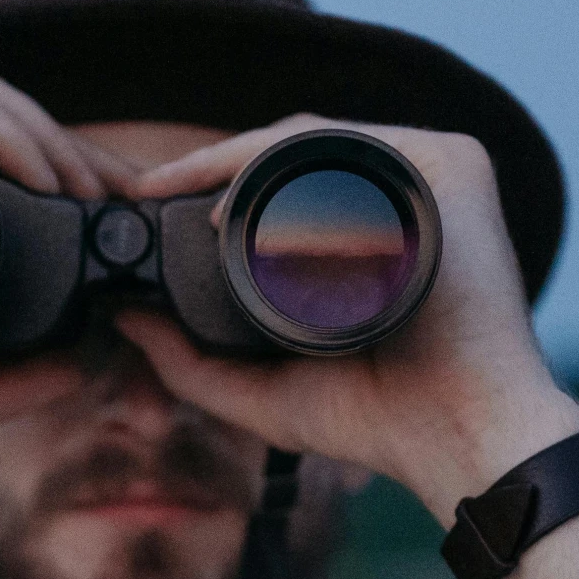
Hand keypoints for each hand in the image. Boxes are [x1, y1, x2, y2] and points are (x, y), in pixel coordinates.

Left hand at [115, 114, 578, 525]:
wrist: (454, 437)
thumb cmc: (378, 420)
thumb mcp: (264, 391)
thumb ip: (191, 363)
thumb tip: (124, 320)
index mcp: (379, 225)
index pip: (286, 182)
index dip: (215, 182)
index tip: (147, 202)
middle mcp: (411, 190)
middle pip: (296, 152)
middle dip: (214, 164)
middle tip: (149, 188)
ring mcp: (436, 174)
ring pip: (317, 141)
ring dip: (238, 158)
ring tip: (178, 192)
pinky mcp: (455, 167)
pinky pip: (353, 143)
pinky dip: (288, 159)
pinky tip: (236, 198)